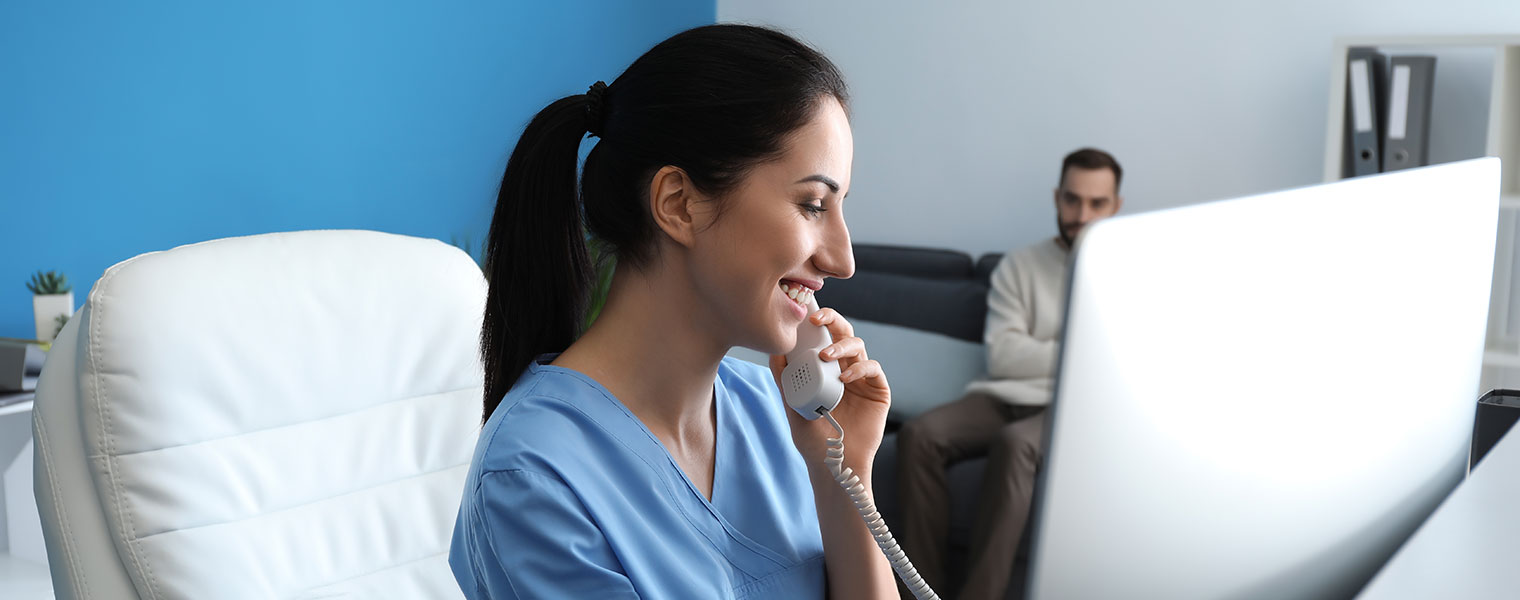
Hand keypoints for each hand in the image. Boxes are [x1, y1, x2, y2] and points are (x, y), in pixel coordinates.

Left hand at [769, 307, 890, 482]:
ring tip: (826, 357)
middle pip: (842, 334)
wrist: (834, 464)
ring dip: (842, 346)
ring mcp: (862, 379)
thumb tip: (774, 352)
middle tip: (818, 320)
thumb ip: (785, 381)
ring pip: (858, 346)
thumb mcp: (792, 407)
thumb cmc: (813, 439)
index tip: (803, 316)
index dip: (816, 323)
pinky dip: (860, 368)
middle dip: (832, 321)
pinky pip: (873, 368)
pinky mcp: (878, 391)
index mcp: (825, 369)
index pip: (822, 338)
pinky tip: (845, 378)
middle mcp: (845, 369)